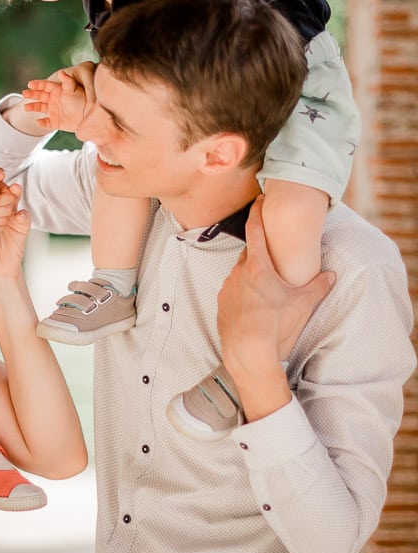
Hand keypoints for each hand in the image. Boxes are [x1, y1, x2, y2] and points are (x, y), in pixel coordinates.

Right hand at [23, 66, 90, 131]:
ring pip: (40, 108)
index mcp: (57, 91)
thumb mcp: (74, 89)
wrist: (89, 116)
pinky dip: (42, 123)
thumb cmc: (83, 100)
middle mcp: (54, 100)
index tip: (30, 84)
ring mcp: (54, 111)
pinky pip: (46, 123)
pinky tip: (38, 122)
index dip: (37, 84)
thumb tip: (62, 72)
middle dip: (32, 95)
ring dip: (33, 107)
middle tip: (24, 94)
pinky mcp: (56, 122)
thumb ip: (68, 81)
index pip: (45, 86)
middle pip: (40, 96)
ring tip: (26, 107)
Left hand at [218, 196, 335, 374]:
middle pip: (250, 254)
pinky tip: (256, 306)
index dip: (257, 212)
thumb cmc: (277, 326)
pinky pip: (233, 290)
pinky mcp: (221, 303)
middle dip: (262, 253)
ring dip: (253, 276)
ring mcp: (227, 288)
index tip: (259, 199)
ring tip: (268, 292)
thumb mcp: (303, 304)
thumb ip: (318, 285)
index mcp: (258, 267)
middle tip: (274, 258)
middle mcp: (238, 273)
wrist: (249, 354)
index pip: (255, 230)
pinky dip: (244, 292)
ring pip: (241, 273)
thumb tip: (331, 274)